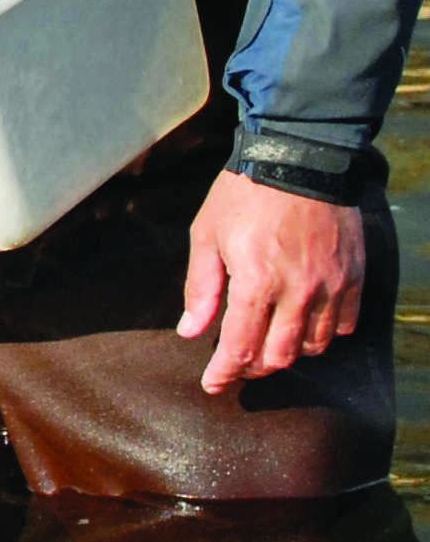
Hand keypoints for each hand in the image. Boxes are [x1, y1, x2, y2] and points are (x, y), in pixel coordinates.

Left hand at [177, 172, 366, 394]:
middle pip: (278, 356)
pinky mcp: (352, 277)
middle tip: (238, 363)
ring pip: (312, 346)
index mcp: (255, 282)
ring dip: (287, 353)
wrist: (299, 156)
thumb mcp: (207, 234)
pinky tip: (304, 323)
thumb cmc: (245, 194)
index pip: (240, 347)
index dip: (224, 373)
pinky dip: (323, 333)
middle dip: (254, 367)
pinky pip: (342, 325)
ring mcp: (329, 286)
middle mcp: (297, 291)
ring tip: (269, 342)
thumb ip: (201, 287)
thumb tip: (190, 331)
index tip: (213, 384)